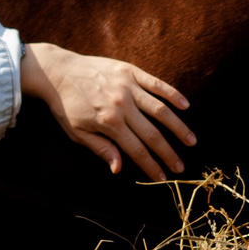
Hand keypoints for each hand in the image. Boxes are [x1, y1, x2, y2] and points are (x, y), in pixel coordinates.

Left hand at [21, 42, 194, 176]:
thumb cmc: (66, 105)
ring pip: (160, 110)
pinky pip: (156, 84)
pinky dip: (172, 94)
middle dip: (168, 153)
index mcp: (108, 123)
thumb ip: (101, 149)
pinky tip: (185, 106)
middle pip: (152, 134)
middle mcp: (121, 105)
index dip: (151, 166)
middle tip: (181, 167)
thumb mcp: (77, 133)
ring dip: (178, 127)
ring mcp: (128, 86)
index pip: (136, 150)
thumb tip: (119, 169)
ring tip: (191, 140)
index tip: (163, 178)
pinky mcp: (130, 71)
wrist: (57, 71)